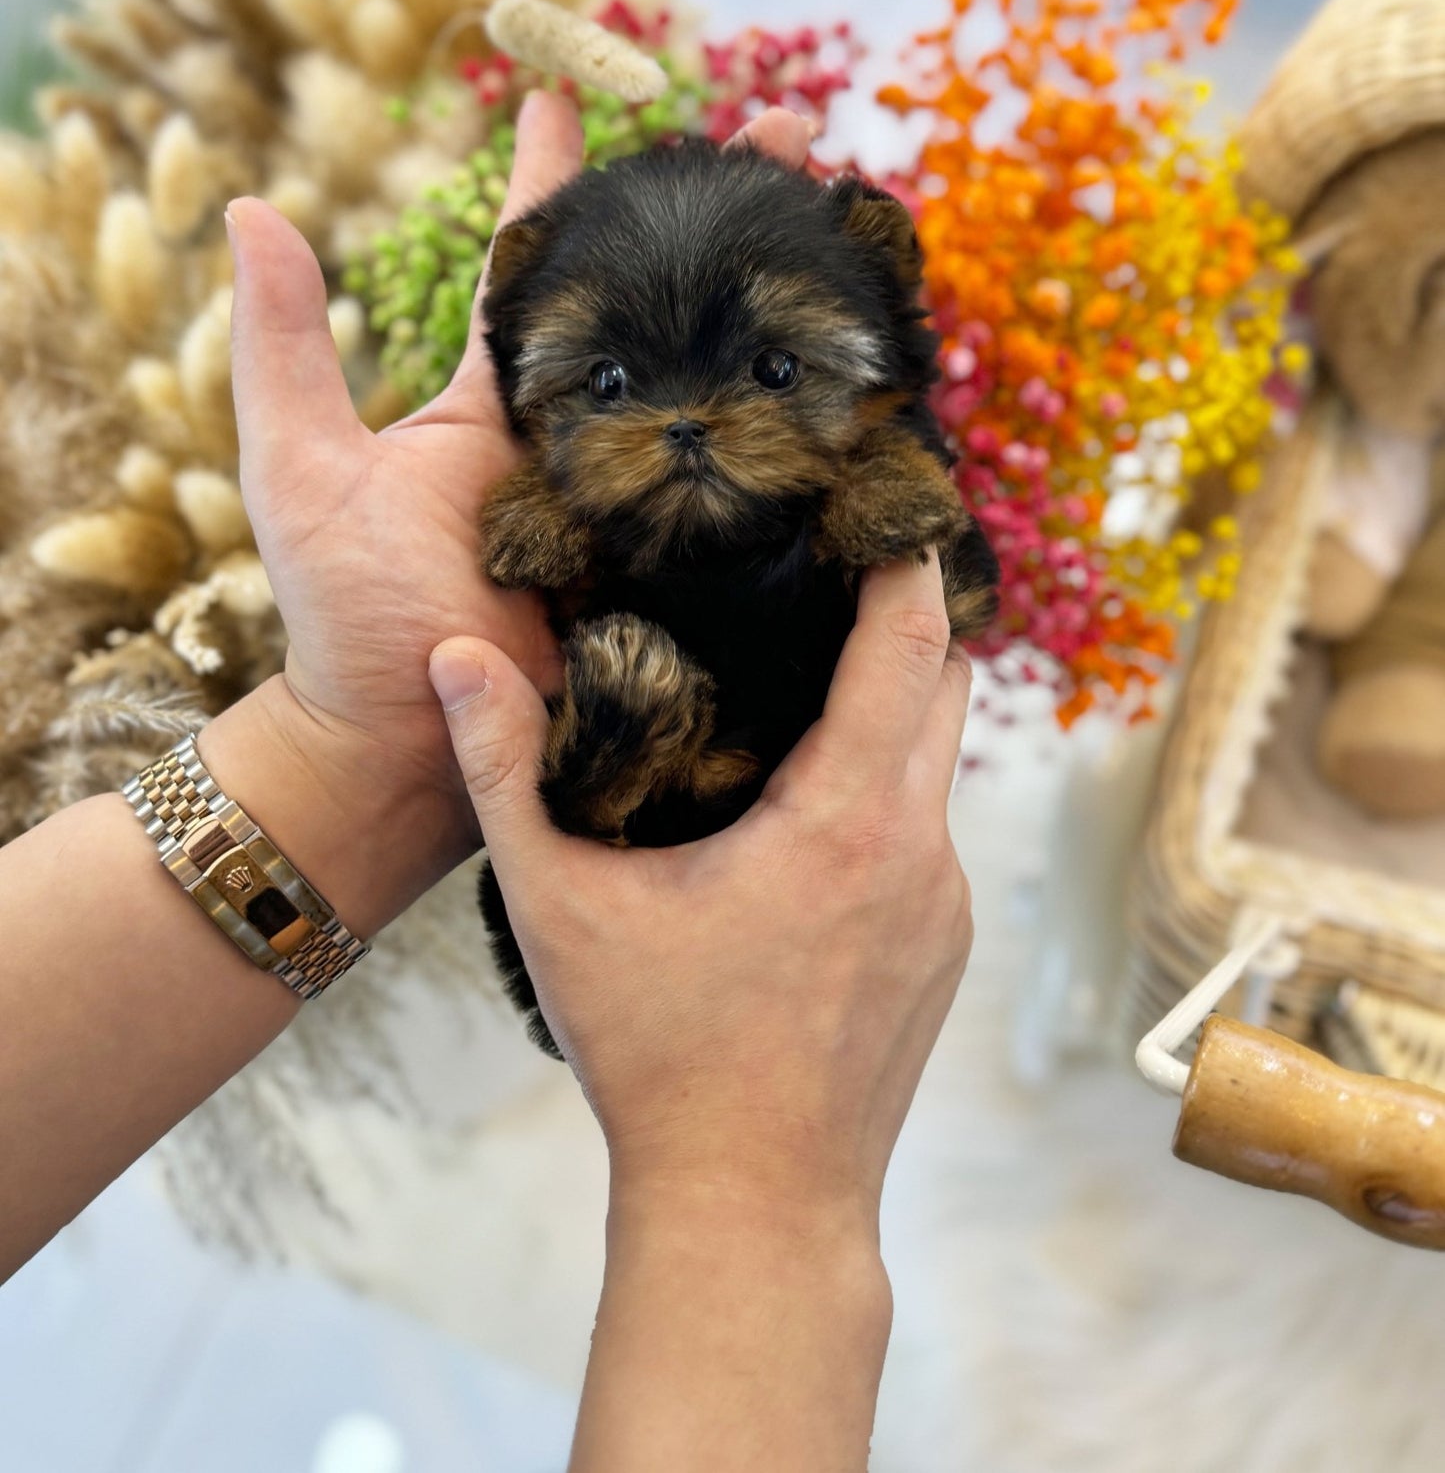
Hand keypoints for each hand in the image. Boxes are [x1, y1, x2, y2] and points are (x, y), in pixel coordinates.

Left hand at [211, 96, 815, 932]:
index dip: (557, 168)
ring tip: (849, 215)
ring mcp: (645, 492)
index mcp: (503, 395)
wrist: (410, 744)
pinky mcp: (687, 557)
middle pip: (664, 297)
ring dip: (785, 293)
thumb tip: (250, 206)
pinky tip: (867, 369)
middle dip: (722, 209)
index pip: (539, 257)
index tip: (572, 79)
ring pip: (726, 374)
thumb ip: (282, 345)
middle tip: (788, 129)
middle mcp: (586, 431)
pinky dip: (810, 427)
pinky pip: (756, 484)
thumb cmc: (346, 616)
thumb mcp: (302, 466)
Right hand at [429, 550, 972, 1227]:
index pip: (909, 640)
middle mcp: (920, 849)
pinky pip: (929, 831)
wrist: (753, 1211)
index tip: (878, 501)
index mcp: (847, 817)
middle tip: (827, 571)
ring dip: (892, 709)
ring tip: (806, 675)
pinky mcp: (942, 951)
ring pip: (939, 762)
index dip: (901, 557)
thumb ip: (501, 769)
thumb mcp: (556, 906)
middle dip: (901, 618)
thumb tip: (455, 655)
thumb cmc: (656, 1058)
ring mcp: (944, 905)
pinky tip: (808, 807)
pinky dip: (888, 790)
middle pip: (945, 684)